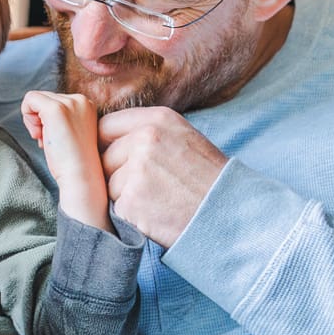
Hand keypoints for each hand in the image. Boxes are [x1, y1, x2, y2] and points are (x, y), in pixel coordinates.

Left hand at [21, 90, 108, 227]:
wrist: (80, 175)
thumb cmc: (72, 160)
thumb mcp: (69, 131)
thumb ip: (59, 117)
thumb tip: (36, 110)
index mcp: (86, 104)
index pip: (53, 99)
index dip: (46, 120)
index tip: (53, 138)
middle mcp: (80, 99)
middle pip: (43, 98)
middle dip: (39, 120)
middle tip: (47, 141)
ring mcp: (69, 103)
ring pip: (35, 99)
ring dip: (33, 120)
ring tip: (45, 139)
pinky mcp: (56, 110)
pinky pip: (29, 99)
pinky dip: (27, 117)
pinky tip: (38, 136)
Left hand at [96, 107, 228, 246]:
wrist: (230, 213)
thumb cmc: (207, 179)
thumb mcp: (182, 138)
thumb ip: (146, 132)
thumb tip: (104, 138)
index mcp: (158, 120)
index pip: (106, 126)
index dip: (106, 144)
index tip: (115, 158)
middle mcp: (145, 139)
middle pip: (104, 158)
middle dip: (117, 174)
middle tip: (150, 186)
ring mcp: (136, 170)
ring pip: (108, 185)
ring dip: (124, 196)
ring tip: (157, 199)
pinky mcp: (131, 200)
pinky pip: (116, 207)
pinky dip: (131, 215)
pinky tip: (156, 213)